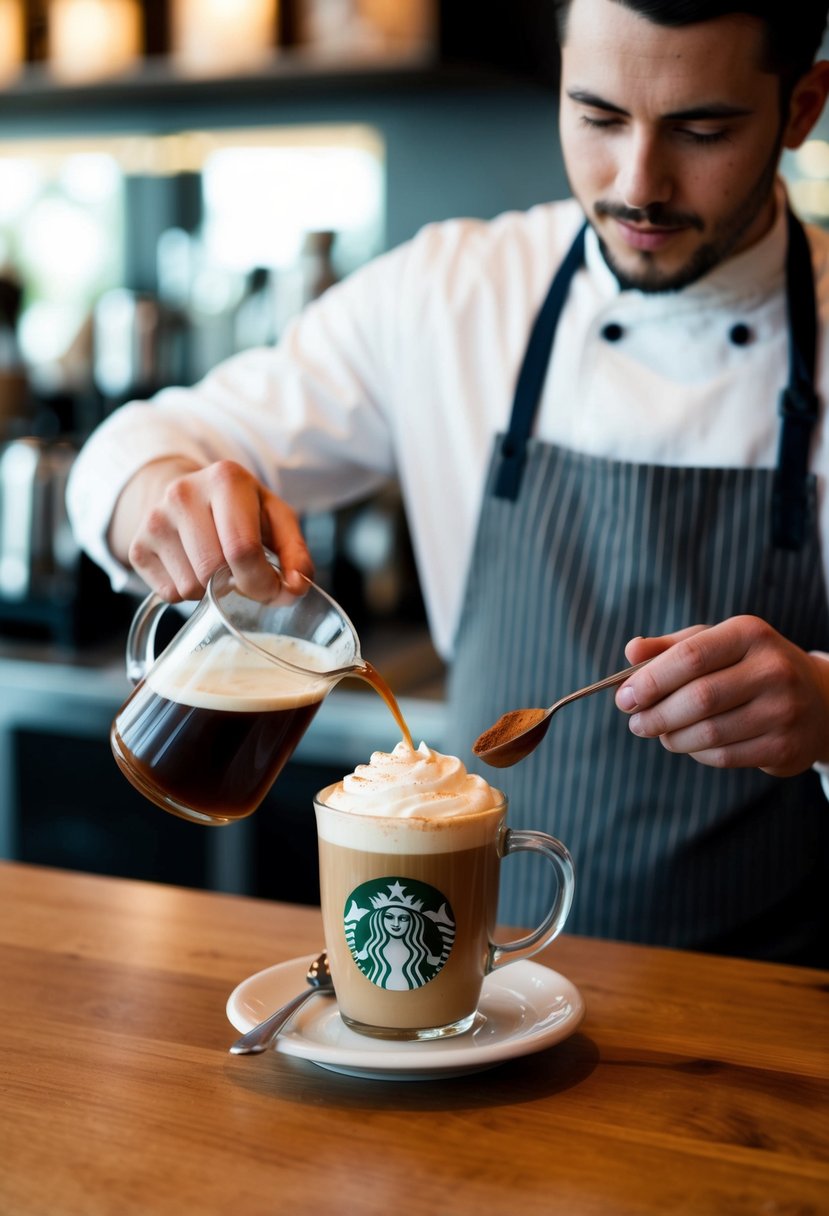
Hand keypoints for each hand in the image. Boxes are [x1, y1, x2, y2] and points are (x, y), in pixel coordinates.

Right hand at [108, 457, 313, 601]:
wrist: (187, 495)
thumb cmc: (239, 510)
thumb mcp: (276, 519)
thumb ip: (296, 553)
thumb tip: (296, 586)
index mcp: (225, 479)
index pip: (242, 550)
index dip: (263, 583)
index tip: (274, 591)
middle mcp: (183, 493)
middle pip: (213, 571)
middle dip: (238, 588)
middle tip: (245, 578)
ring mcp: (154, 519)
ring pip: (191, 587)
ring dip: (211, 590)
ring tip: (216, 564)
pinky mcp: (137, 546)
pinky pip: (170, 593)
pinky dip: (187, 592)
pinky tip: (193, 567)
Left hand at [614, 617, 828, 776]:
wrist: (817, 700)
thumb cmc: (748, 667)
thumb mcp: (714, 644)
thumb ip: (670, 648)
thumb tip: (631, 651)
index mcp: (749, 634)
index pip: (691, 656)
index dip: (651, 680)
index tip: (624, 697)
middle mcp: (773, 670)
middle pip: (698, 698)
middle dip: (656, 714)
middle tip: (635, 722)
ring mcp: (784, 710)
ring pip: (708, 733)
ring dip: (671, 737)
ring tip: (660, 732)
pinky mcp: (785, 747)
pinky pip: (724, 757)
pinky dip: (696, 753)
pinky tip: (690, 744)